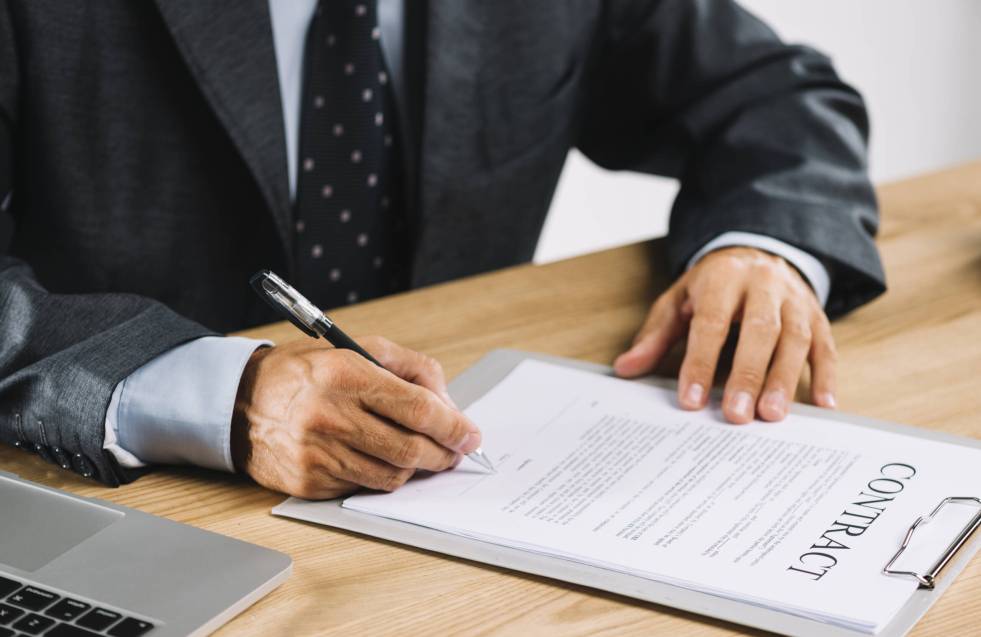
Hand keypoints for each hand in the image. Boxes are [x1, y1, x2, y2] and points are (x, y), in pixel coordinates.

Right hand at [231, 336, 480, 498]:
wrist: (240, 402)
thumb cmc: (306, 372)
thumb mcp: (357, 348)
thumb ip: (411, 369)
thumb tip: (449, 406)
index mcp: (346, 374)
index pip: (417, 409)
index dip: (453, 426)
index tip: (471, 435)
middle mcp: (330, 415)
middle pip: (410, 449)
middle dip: (443, 454)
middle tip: (453, 451)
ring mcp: (317, 453)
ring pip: (391, 476)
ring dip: (414, 469)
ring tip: (416, 454)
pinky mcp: (308, 482)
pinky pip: (363, 488)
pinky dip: (379, 477)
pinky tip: (374, 459)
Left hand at [613, 247, 836, 422]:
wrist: (757, 251)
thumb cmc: (712, 287)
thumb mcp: (677, 301)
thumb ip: (654, 336)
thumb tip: (626, 369)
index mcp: (723, 278)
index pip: (711, 322)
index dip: (700, 361)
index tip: (691, 400)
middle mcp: (763, 285)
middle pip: (758, 331)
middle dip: (747, 375)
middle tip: (736, 415)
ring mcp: (795, 300)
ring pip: (794, 339)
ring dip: (784, 380)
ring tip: (770, 416)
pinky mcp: (818, 315)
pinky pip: (826, 345)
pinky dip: (826, 376)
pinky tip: (823, 405)